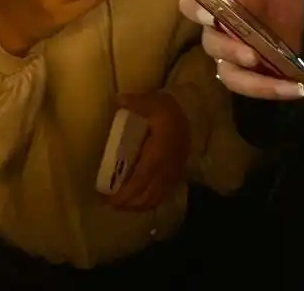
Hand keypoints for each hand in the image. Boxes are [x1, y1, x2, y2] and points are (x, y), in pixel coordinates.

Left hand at [108, 91, 190, 211]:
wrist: (194, 113)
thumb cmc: (169, 109)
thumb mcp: (152, 102)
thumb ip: (135, 102)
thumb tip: (118, 99)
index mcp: (156, 156)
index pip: (139, 182)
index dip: (124, 195)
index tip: (109, 199)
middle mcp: (165, 170)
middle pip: (146, 197)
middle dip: (128, 204)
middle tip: (112, 203)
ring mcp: (172, 174)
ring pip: (155, 198)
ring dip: (139, 204)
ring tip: (124, 203)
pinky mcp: (176, 174)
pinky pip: (162, 194)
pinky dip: (150, 200)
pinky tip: (141, 197)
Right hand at [180, 0, 303, 100]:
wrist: (299, 24)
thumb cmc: (280, 0)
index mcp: (219, 5)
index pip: (192, 6)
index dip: (196, 11)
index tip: (210, 16)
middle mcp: (217, 34)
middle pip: (211, 45)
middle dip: (230, 51)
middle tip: (252, 56)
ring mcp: (230, 60)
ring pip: (230, 75)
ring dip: (253, 82)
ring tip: (284, 84)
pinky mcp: (248, 79)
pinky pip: (253, 89)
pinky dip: (275, 90)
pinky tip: (300, 89)